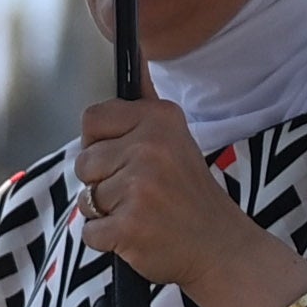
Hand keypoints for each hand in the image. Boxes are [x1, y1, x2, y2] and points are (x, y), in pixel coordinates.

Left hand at [76, 81, 306, 306]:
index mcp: (160, 120)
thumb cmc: (191, 197)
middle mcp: (150, 147)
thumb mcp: (176, 141)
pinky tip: (138, 235)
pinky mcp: (129, 226)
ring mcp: (139, 187)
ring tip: (143, 214)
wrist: (222, 248)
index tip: (121, 159)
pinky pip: (90, 232)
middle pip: (84, 161)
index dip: (99, 144)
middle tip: (140, 193)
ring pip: (86, 199)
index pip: (93, 119)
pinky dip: (108, 240)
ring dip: (107, 213)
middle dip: (102, 182)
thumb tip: (135, 58)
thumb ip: (144, 113)